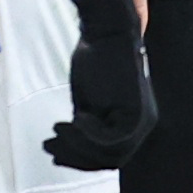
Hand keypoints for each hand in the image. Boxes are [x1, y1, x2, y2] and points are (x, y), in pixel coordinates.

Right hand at [47, 0, 157, 170]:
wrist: (108, 32)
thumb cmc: (96, 60)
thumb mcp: (90, 99)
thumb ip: (88, 123)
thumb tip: (72, 146)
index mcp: (133, 124)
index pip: (108, 156)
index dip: (80, 159)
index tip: (55, 150)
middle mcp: (143, 127)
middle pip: (109, 160)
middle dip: (75, 157)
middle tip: (49, 146)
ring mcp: (141, 122)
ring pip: (107, 153)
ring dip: (77, 146)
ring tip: (56, 130)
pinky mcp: (135, 115)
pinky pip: (108, 140)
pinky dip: (87, 133)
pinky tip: (75, 117)